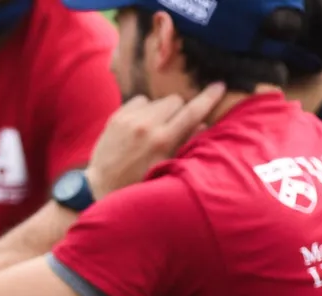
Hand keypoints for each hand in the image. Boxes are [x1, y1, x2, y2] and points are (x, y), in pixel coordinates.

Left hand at [85, 82, 226, 198]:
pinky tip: (140, 125)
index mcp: (162, 140)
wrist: (103, 184)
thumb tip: (203, 124)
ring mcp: (128, 120)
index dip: (208, 98)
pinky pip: (140, 100)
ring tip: (154, 129)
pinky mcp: (116, 116)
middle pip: (175, 100)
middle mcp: (145, 126)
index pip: (192, 112)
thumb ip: (186, 143)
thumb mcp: (168, 166)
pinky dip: (144, 109)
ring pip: (158, 100)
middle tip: (173, 126)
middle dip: (179, 110)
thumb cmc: (140, 180)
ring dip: (161, 110)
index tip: (219, 86)